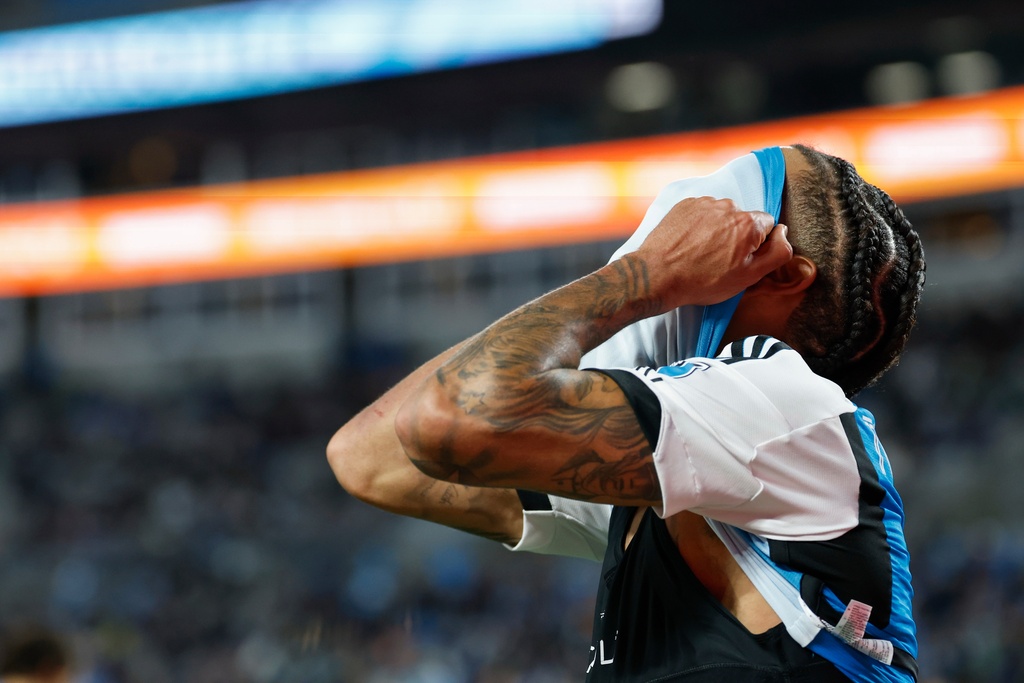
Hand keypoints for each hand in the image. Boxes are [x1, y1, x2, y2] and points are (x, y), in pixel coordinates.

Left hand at [632, 196, 791, 307]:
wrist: (656, 276)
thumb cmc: (701, 281)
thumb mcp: (749, 277)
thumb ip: (777, 253)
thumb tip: (784, 234)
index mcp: (748, 223)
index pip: (767, 225)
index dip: (757, 245)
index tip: (741, 260)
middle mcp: (728, 206)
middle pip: (744, 219)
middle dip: (737, 236)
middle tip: (719, 261)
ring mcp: (703, 203)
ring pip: (722, 215)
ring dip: (717, 230)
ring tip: (701, 254)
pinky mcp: (684, 205)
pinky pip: (701, 213)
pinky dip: (699, 226)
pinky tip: (689, 245)